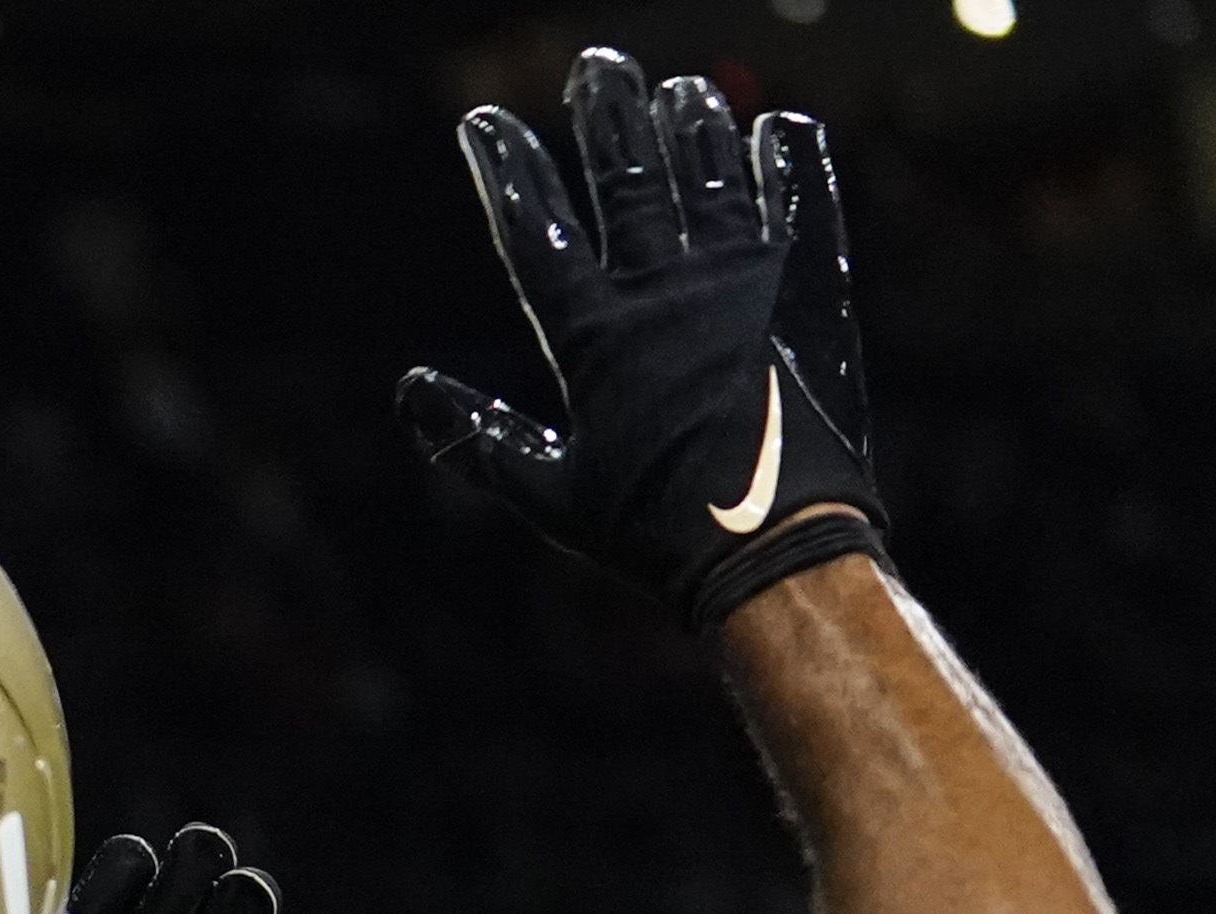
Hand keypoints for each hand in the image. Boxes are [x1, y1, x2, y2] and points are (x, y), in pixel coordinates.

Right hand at [399, 49, 884, 629]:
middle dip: (609, 118)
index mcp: (594, 339)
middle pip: (628, 183)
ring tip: (683, 91)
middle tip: (599, 65)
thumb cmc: (650, 531)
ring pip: (712, 183)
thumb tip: (409, 389)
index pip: (535, 234)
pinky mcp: (806, 300)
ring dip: (696, 131)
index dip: (507, 172)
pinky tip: (781, 129)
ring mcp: (742, 289)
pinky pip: (800, 213)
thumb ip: (479, 437)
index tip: (482, 121)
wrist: (771, 547)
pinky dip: (791, 168)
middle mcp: (665, 295)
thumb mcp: (550, 493)